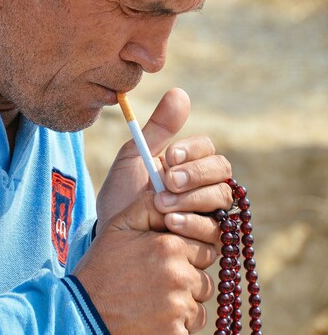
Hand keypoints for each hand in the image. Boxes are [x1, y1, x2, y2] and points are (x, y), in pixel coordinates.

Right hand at [73, 191, 220, 334]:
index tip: (163, 266)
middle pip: (204, 282)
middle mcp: (181, 277)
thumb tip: (172, 199)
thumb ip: (148, 206)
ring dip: (181, 311)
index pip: (204, 251)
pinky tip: (148, 328)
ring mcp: (180, 311)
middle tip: (155, 289)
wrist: (80, 319)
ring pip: (198, 310)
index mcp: (171, 246)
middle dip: (186, 285)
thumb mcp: (118, 227)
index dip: (186, 258)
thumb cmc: (100, 270)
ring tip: (150, 308)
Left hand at [96, 88, 232, 230]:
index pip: (207, 149)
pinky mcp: (208, 242)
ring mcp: (210, 214)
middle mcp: (205, 188)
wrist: (112, 237)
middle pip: (221, 173)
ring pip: (222, 200)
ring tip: (162, 207)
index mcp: (189, 164)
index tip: (169, 157)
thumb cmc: (123, 196)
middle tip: (168, 183)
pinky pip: (217, 232)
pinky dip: (195, 226)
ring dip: (192, 201)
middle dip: (195, 176)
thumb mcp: (134, 158)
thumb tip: (180, 91)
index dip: (192, 152)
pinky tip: (171, 225)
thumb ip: (157, 129)